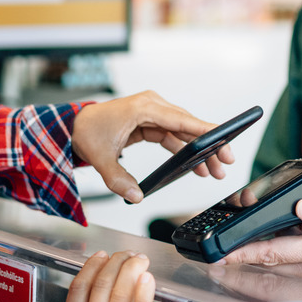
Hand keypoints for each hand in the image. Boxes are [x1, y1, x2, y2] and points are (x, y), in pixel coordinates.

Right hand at [49, 251, 155, 301]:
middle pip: (102, 288)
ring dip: (131, 273)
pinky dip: (143, 297)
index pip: (79, 289)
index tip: (101, 257)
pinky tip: (147, 281)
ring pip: (120, 298)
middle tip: (126, 254)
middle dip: (116, 264)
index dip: (92, 267)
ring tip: (139, 260)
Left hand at [71, 91, 234, 202]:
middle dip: (208, 145)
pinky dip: (185, 151)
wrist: (75, 125)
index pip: (180, 119)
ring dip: (199, 151)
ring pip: (184, 132)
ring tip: (214, 170)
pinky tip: (196, 166)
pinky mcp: (152, 122)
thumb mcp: (100, 157)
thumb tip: (135, 196)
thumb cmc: (87, 131)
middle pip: (188, 125)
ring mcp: (153, 113)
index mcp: (143, 107)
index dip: (203, 130)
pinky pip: (175, 136)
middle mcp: (152, 105)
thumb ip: (118, 179)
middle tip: (226, 161)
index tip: (223, 138)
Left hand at [221, 198, 301, 296]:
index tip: (216, 255)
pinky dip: (277, 258)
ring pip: (280, 265)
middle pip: (268, 262)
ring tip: (234, 248)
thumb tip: (301, 208)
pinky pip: (295, 265)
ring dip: (256, 258)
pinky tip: (274, 246)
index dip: (240, 253)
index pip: (271, 253)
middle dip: (240, 257)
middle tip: (215, 253)